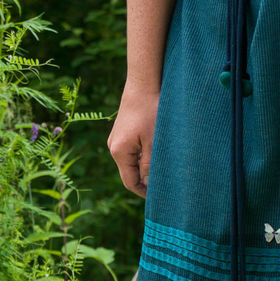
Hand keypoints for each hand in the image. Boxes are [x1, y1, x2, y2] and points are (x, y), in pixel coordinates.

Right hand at [108, 80, 159, 197]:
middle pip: (130, 173)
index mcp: (119, 152)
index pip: (129, 182)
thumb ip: (150, 165)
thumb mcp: (153, 141)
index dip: (144, 192)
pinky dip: (144, 155)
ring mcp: (117, 138)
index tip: (160, 197)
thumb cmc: (150, 111)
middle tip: (166, 185)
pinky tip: (158, 153)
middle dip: (146, 180)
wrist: (143, 83)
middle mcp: (114, 147)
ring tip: (164, 169)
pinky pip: (133, 150)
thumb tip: (148, 184)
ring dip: (146, 167)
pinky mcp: (123, 131)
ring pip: (132, 161)